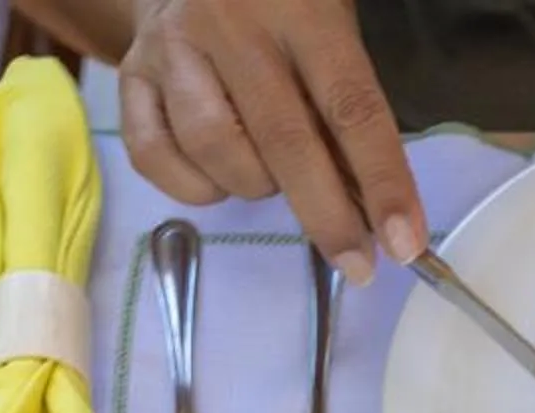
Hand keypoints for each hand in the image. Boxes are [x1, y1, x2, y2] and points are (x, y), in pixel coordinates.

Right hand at [118, 0, 424, 282]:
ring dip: (254, 186)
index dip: (382, 181)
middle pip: (284, 140)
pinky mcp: (129, 75)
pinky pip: (156, 157)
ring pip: (215, 151)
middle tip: (357, 265)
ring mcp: (172, 49)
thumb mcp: (329, 37)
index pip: (350, 106)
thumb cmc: (279, 12)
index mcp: (300, 9)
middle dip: (327, 216)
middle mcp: (230, 25)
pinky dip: (194, 187)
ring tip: (270, 173)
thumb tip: (373, 208)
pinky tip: (217, 174)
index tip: (404, 243)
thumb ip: (345, 110)